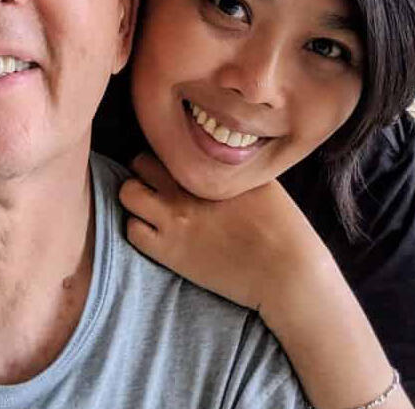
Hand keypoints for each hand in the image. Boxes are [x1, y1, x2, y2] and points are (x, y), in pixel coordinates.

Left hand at [118, 153, 333, 311]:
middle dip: (147, 169)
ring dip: (136, 195)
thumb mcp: (259, 179)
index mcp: (208, 168)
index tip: (176, 162)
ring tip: (153, 205)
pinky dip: (138, 227)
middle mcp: (185, 188)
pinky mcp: (169, 252)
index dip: (169, 152)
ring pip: (128, 192)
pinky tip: (157, 231)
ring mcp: (173, 220)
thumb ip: (230, 165)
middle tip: (160, 183)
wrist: (286, 271)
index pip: (167, 143)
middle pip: (141, 161)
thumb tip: (215, 154)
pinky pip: (132, 230)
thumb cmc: (282, 224)